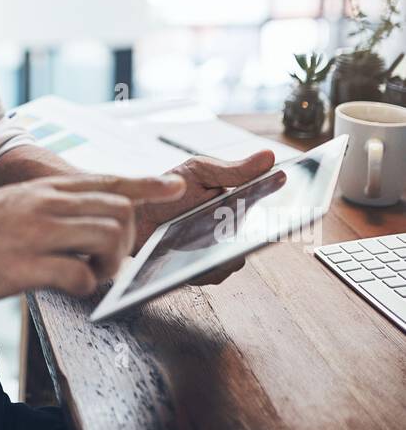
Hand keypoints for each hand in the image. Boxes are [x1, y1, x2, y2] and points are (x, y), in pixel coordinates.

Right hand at [0, 172, 186, 301]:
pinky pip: (79, 274)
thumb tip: (92, 221)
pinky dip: (86, 286)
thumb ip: (54, 208)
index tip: (174, 184)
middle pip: (118, 212)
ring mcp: (36, 234)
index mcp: (46, 190)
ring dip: (109, 265)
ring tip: (89, 277)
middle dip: (125, 241)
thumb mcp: (17, 205)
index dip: (145, 184)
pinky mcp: (25, 267)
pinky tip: (71, 288)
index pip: (108, 180)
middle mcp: (46, 205)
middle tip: (107, 263)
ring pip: (107, 238)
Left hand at [134, 149, 275, 285]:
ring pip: (237, 258)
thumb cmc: (170, 190)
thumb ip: (235, 170)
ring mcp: (221, 251)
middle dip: (257, 235)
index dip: (286, 209)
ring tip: (213, 242)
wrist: (137, 214)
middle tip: (246, 228)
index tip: (293, 207)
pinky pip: (215, 273)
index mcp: (240, 202)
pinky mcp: (204, 269)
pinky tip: (195, 257)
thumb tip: (270, 157)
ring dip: (227, 252)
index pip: (272, 208)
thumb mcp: (201, 171)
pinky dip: (207, 266)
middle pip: (258, 239)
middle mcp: (235, 229)